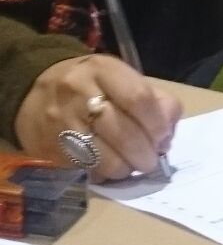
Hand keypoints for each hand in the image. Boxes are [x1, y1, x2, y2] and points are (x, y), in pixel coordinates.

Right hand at [14, 54, 181, 181]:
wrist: (32, 92)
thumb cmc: (90, 86)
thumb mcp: (121, 79)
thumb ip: (154, 100)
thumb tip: (168, 132)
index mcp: (102, 69)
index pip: (139, 98)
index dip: (157, 124)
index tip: (163, 136)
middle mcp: (79, 92)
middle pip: (126, 133)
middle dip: (147, 154)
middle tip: (151, 159)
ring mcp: (63, 123)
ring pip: (109, 159)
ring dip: (128, 168)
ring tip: (131, 164)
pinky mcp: (53, 150)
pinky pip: (90, 171)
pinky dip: (107, 175)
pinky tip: (110, 167)